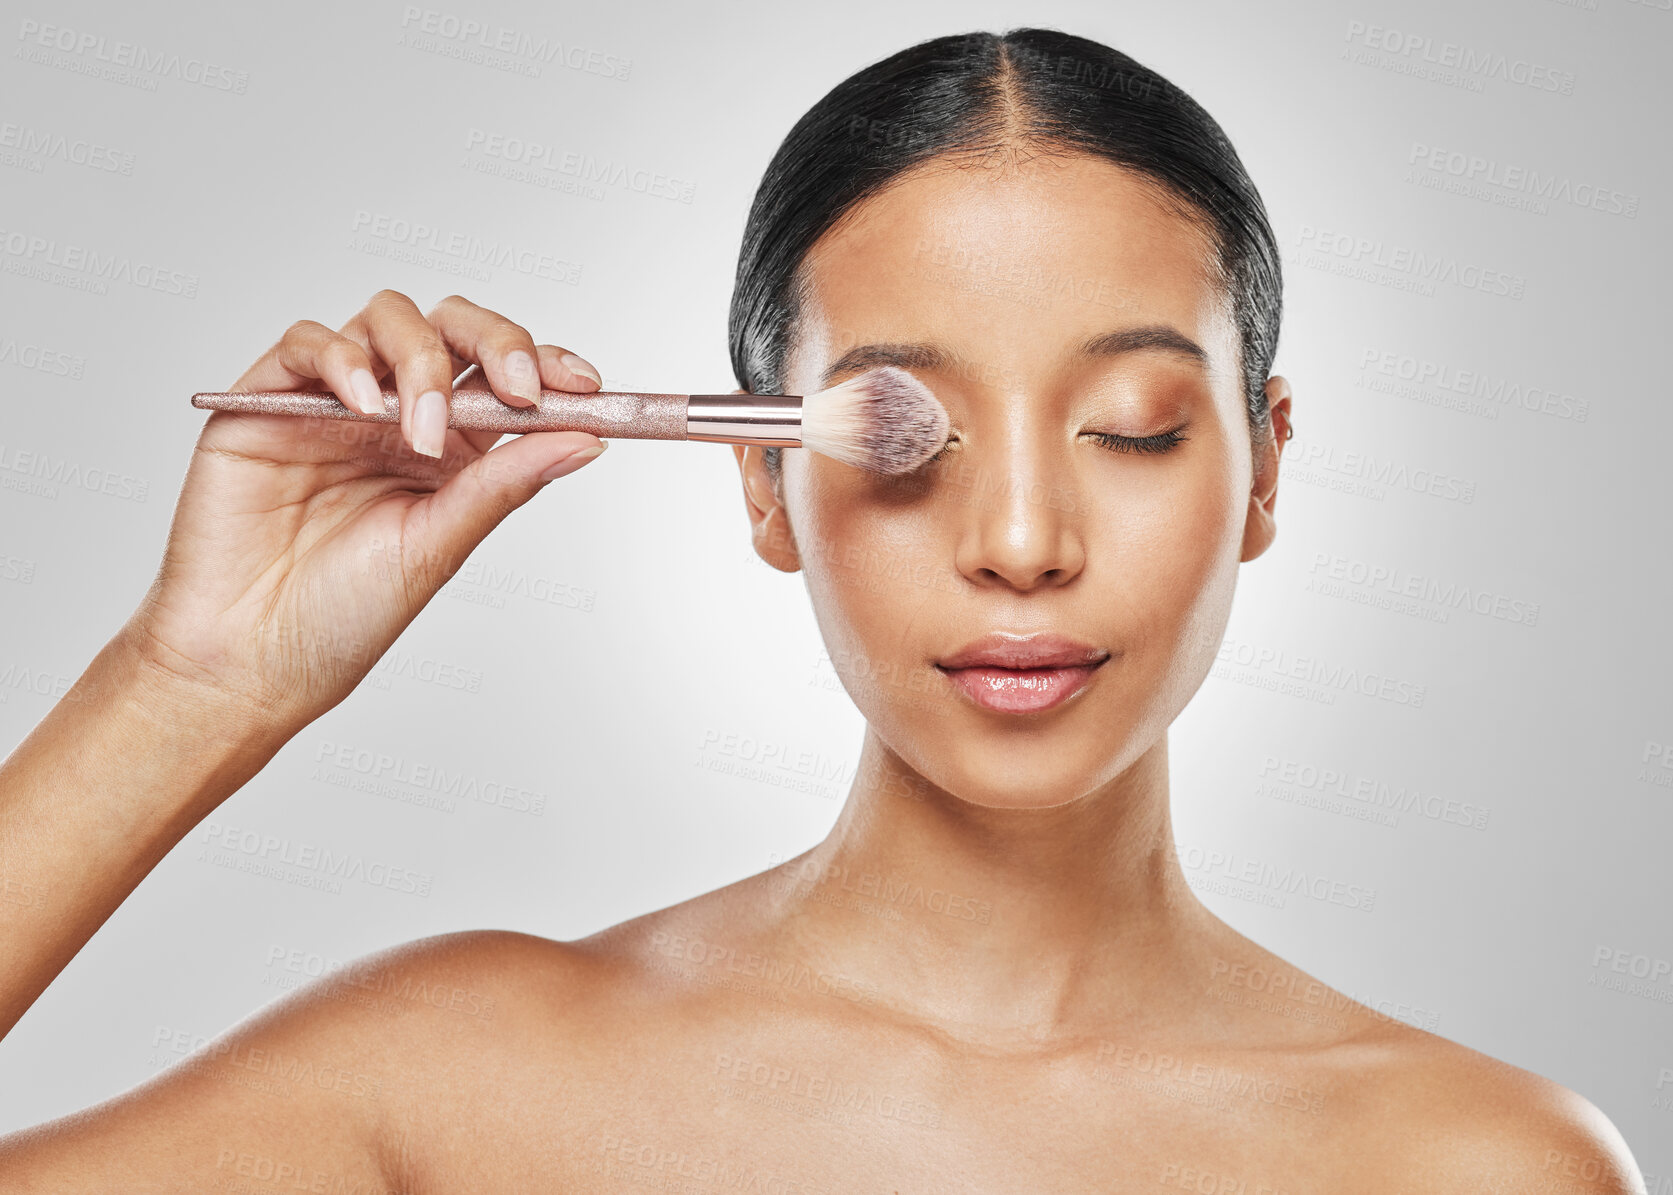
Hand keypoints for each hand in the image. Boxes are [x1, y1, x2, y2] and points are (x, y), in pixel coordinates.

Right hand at [120, 289, 607, 735]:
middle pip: (452, 328)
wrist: (252, 661)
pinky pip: (305, 343)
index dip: (547, 365)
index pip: (503, 378)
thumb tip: (586, 439)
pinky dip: (341, 360)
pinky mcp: (267, 402)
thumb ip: (505, 484)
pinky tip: (364, 406)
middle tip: (518, 389)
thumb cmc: (340, 618)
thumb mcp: (441, 547)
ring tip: (422, 433)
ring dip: (422, 361)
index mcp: (450, 449)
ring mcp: (332, 402)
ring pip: (388, 319)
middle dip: (496, 342)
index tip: (586, 386)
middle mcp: (395, 415)